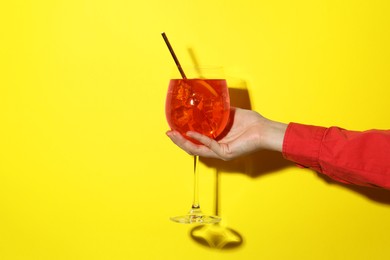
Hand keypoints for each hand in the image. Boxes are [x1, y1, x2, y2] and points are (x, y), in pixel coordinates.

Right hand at [166, 107, 286, 159]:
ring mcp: (220, 152)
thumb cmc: (251, 123)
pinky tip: (191, 132)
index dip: (183, 136)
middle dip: (178, 140)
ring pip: (197, 150)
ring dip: (183, 142)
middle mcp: (216, 149)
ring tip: (173, 134)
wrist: (264, 129)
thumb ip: (217, 112)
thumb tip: (206, 102)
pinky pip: (209, 146)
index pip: (195, 141)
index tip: (173, 127)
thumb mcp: (229, 114)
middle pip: (192, 147)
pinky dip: (199, 139)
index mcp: (216, 141)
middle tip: (168, 132)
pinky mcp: (226, 153)